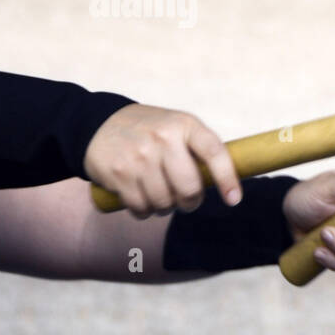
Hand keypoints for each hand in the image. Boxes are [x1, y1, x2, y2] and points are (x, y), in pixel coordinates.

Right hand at [84, 104, 240, 217]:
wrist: (100, 123)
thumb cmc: (152, 132)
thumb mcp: (178, 127)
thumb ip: (199, 150)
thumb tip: (226, 186)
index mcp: (185, 124)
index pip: (214, 152)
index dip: (227, 179)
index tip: (234, 200)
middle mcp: (162, 138)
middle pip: (189, 187)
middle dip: (191, 201)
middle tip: (187, 200)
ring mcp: (139, 155)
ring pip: (164, 202)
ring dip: (165, 207)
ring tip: (161, 196)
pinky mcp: (118, 172)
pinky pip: (141, 207)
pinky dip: (144, 211)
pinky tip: (144, 201)